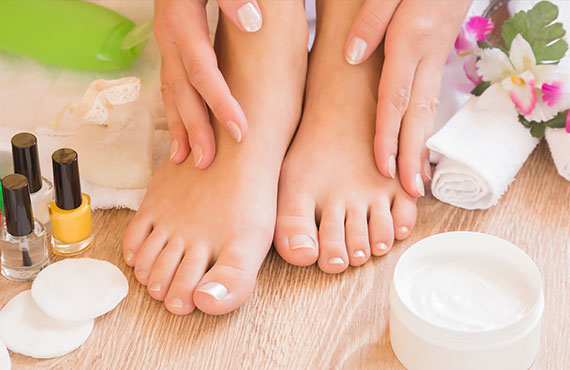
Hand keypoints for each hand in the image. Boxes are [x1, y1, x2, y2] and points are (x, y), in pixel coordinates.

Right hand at [155, 0, 262, 167]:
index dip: (221, 104)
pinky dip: (174, 113)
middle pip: (183, 90)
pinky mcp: (172, 50)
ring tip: (184, 158)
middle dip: (195, 128)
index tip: (242, 132)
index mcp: (181, 23)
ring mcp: (168, 46)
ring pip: (171, 92)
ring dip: (179, 127)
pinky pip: (170, 87)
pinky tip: (179, 134)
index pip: (203, 72)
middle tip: (208, 161)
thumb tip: (252, 22)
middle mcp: (169, 38)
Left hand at [344, 0, 471, 196]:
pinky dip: (425, 128)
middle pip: (418, 115)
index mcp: (411, 41)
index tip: (383, 167)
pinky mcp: (437, 59)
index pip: (395, 99)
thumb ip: (370, 22)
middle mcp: (428, 57)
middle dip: (413, 156)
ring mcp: (436, 60)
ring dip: (422, 147)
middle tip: (410, 192)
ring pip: (429, 111)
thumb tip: (352, 56)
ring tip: (417, 182)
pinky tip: (420, 146)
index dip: (388, 136)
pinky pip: (431, 100)